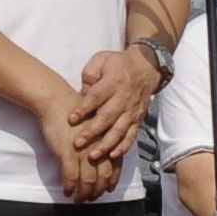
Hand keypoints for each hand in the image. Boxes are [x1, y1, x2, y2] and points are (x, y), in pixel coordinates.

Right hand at [34, 81, 120, 202]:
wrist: (56, 101)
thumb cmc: (72, 109)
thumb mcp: (92, 122)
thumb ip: (98, 137)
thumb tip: (96, 151)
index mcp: (105, 140)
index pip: (115, 165)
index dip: (112, 180)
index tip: (109, 189)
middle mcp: (98, 147)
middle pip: (103, 176)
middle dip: (99, 191)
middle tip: (93, 198)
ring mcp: (83, 152)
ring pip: (88, 181)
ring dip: (85, 193)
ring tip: (80, 199)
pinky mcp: (68, 154)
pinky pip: (71, 177)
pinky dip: (70, 187)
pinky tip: (67, 192)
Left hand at [69, 46, 159, 162]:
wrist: (145, 68)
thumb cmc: (118, 64)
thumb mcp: (101, 59)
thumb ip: (89, 74)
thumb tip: (82, 92)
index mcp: (113, 82)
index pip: (96, 97)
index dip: (84, 108)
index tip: (71, 119)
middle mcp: (124, 98)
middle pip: (107, 117)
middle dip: (92, 132)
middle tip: (77, 143)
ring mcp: (132, 110)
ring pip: (119, 130)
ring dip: (106, 144)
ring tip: (93, 155)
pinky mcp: (138, 119)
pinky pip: (132, 135)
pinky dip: (123, 147)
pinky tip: (112, 155)